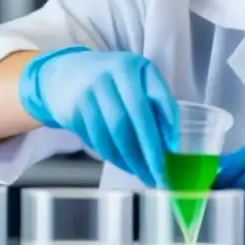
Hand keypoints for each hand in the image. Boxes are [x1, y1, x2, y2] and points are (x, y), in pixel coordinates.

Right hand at [19, 46, 178, 186]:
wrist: (70, 71)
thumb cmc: (116, 77)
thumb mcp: (141, 76)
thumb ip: (159, 101)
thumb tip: (170, 141)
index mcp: (126, 68)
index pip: (147, 103)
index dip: (162, 128)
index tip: (173, 150)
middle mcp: (103, 80)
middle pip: (126, 124)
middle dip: (145, 154)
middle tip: (159, 176)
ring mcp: (84, 97)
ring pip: (109, 138)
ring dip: (129, 162)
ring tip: (144, 175)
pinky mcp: (72, 114)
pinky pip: (96, 142)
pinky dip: (114, 158)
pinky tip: (126, 165)